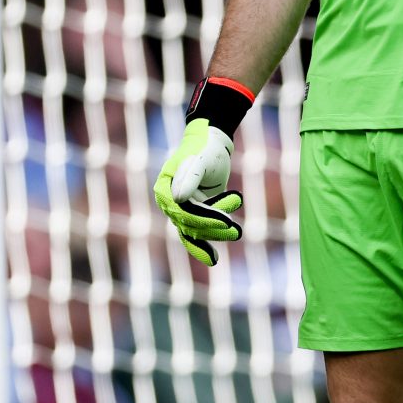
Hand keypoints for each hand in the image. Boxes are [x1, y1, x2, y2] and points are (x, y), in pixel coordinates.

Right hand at [154, 117, 242, 266]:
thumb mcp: (200, 160)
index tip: (226, 222)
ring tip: (237, 232)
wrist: (212, 143)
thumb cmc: (205, 148)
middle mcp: (168, 201)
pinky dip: (205, 245)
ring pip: (195, 230)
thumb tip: (178, 199)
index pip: (182, 211)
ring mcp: (180, 209)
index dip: (204, 218)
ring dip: (216, 234)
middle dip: (214, 227)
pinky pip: (197, 233)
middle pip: (190, 223)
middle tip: (237, 230)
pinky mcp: (193, 213)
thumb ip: (189, 178)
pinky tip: (213, 259)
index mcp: (165, 188)